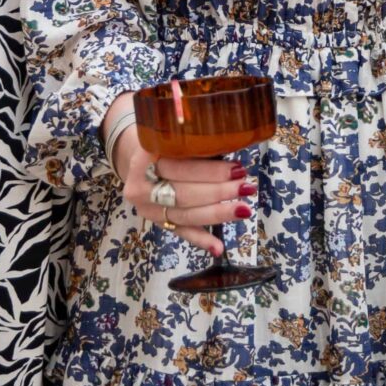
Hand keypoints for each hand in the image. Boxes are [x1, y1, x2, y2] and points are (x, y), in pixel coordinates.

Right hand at [108, 106, 251, 258]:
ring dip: (217, 214)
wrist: (138, 160)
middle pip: (183, 194)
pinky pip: (181, 232)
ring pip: (185, 215)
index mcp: (143, 160)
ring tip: (243, 210)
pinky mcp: (157, 223)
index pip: (179, 168)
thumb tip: (233, 148)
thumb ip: (196, 146)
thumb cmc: (166, 144)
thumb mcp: (175, 138)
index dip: (210, 171)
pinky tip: (218, 248)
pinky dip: (201, 240)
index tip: (238, 169)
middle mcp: (140, 188)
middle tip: (246, 188)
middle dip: (219, 192)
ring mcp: (148, 209)